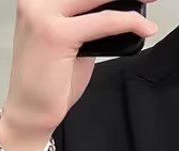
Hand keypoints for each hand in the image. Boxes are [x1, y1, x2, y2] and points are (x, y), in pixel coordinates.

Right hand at [0, 0, 157, 150]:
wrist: (30, 112)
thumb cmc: (49, 82)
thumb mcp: (72, 42)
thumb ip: (88, 23)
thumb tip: (117, 12)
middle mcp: (36, 1)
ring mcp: (42, 15)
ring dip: (128, 0)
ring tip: (149, 2)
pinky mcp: (56, 34)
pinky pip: (102, 22)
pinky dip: (127, 22)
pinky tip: (144, 28)